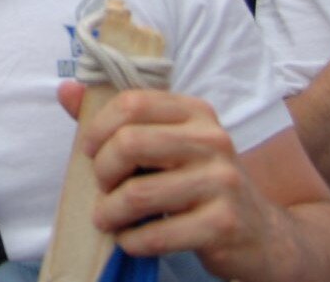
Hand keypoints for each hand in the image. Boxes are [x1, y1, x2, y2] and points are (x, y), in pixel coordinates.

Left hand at [57, 85, 272, 273]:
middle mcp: (213, 140)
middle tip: (102, 189)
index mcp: (196, 113)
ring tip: (108, 219)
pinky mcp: (224, 224)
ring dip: (110, 212)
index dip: (98, 128)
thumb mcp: (167, 144)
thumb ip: (117, 120)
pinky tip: (130, 240)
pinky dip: (132, 241)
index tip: (89, 152)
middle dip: (102, 171)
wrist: (263, 234)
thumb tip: (66, 90)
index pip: (132, 103)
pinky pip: (157, 234)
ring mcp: (222, 182)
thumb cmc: (199, 184)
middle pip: (129, 144)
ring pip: (138, 194)